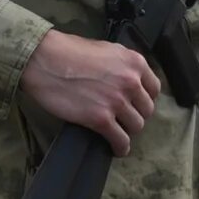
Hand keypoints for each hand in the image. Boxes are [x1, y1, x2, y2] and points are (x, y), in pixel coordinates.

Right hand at [20, 30, 160, 155]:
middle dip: (135, 114)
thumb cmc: (68, 51)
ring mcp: (117, 102)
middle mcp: (131, 82)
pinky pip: (120, 140)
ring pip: (136, 126)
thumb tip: (126, 79)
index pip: (154, 88)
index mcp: (134, 63)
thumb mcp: (105, 49)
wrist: (44, 60)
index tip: (135, 104)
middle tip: (122, 117)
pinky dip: (120, 147)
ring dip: (127, 130)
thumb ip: (121, 66)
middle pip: (146, 109)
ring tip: (117, 132)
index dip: (144, 98)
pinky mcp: (101, 119)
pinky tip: (116, 148)